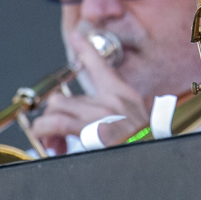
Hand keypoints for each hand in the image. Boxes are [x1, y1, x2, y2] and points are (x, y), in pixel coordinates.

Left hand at [28, 36, 149, 152]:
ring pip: (58, 105)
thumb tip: (92, 130)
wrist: (156, 162)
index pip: (102, 67)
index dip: (86, 50)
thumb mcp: (137, 128)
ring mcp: (104, 115)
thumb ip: (115, 121)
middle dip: (54, 117)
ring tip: (51, 143)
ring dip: (46, 125)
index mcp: (126, 98)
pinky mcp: (94, 130)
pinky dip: (44, 130)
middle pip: (68, 97)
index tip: (76, 37)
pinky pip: (58, 122)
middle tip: (56, 137)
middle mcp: (115, 102)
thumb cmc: (144, 146)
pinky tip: (48, 143)